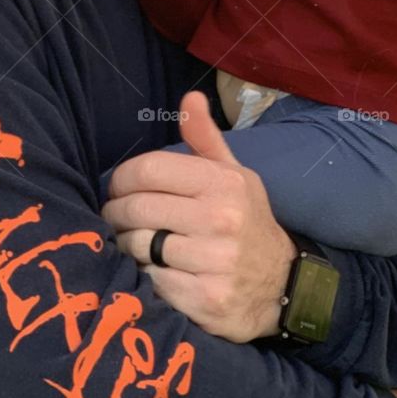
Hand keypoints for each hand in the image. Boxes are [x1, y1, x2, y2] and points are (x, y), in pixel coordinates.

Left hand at [100, 91, 296, 341]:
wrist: (281, 285)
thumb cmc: (245, 222)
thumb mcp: (233, 175)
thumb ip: (205, 138)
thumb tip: (190, 97)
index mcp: (223, 183)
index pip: (147, 170)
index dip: (121, 178)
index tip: (118, 188)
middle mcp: (221, 219)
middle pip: (137, 208)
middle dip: (116, 213)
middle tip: (115, 218)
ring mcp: (215, 262)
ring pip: (138, 246)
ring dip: (125, 245)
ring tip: (131, 243)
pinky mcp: (206, 300)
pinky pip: (150, 282)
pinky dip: (143, 276)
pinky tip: (150, 271)